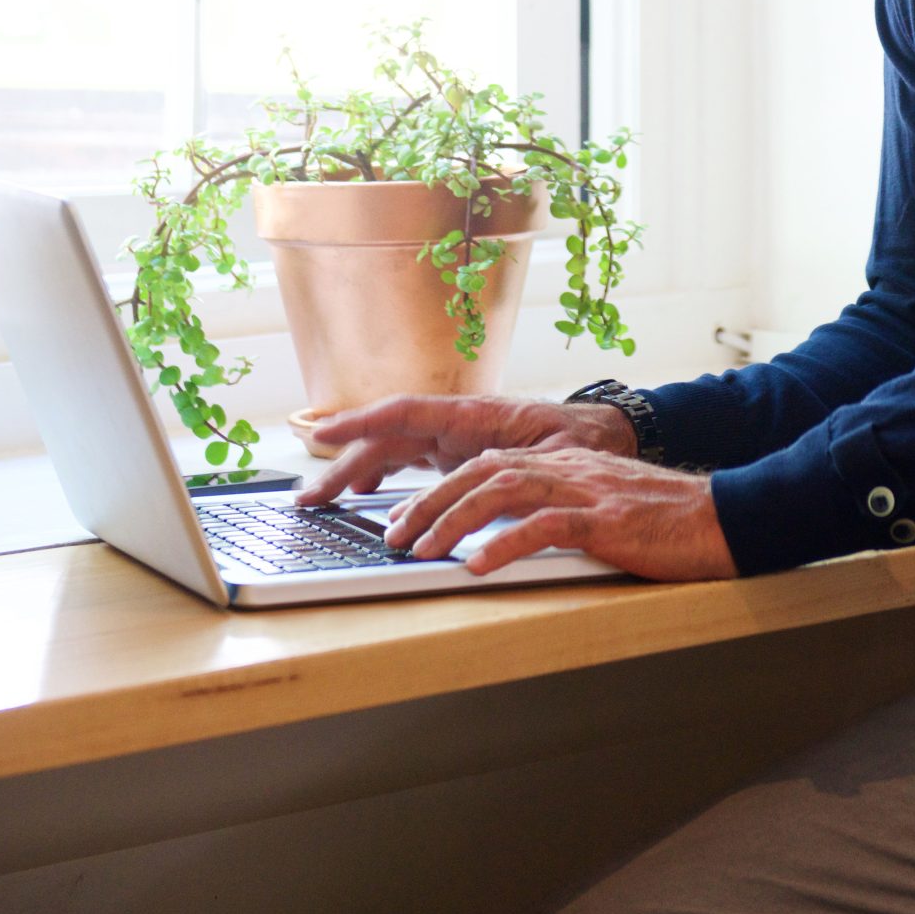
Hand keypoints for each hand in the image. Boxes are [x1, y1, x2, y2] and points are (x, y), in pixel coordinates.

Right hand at [296, 391, 635, 509]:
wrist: (605, 437)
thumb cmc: (585, 441)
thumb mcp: (562, 456)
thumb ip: (522, 468)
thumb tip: (487, 483)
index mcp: (476, 416)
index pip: (407, 413)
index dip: (361, 422)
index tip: (322, 434)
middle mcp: (458, 424)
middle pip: (389, 439)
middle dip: (344, 462)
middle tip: (309, 496)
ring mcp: (456, 439)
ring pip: (394, 450)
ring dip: (357, 471)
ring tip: (323, 500)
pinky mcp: (459, 454)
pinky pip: (411, 460)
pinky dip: (383, 474)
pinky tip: (365, 494)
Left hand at [381, 445, 736, 582]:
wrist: (722, 516)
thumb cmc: (664, 520)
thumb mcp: (602, 505)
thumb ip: (558, 511)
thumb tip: (506, 538)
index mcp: (565, 463)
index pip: (489, 463)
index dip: (441, 488)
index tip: (407, 516)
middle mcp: (569, 467)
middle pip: (483, 470)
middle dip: (432, 501)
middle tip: (396, 535)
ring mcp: (588, 490)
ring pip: (504, 490)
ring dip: (455, 520)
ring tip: (422, 549)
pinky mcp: (607, 520)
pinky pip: (547, 526)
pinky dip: (507, 544)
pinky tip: (479, 564)